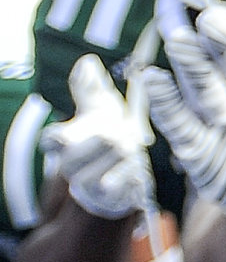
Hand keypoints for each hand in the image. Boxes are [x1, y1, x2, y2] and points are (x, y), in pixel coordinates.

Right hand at [40, 54, 153, 220]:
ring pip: (95, 178)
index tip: (62, 136)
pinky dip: (131, 177)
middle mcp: (73, 166)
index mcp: (67, 142)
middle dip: (98, 145)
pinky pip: (118, 191)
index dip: (54, 139)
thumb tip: (87, 62)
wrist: (127, 168)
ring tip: (131, 149)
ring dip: (120, 160)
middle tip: (116, 136)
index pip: (50, 141)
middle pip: (72, 160)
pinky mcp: (109, 199)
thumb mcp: (102, 108)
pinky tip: (138, 170)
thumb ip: (91, 88)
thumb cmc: (110, 133)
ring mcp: (89, 186)